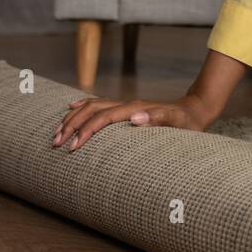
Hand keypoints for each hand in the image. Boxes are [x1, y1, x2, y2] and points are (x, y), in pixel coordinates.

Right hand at [53, 93, 217, 150]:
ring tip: (57, 132)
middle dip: (71, 125)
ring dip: (73, 117)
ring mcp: (125, 105)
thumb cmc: (186, 121)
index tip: (73, 147)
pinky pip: (99, 105)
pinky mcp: (126, 109)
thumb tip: (135, 117)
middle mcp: (127, 105)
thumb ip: (158, 118)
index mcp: (134, 109)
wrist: (195, 109)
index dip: (86, 131)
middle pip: (91, 110)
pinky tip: (72, 108)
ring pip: (91, 106)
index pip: (103, 118)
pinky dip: (83, 106)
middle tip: (56, 142)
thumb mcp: (177, 122)